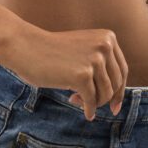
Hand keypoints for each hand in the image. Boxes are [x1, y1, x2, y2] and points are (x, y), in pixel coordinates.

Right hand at [4, 26, 128, 120]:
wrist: (24, 45)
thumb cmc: (50, 51)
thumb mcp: (83, 49)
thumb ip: (100, 63)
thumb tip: (115, 96)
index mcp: (108, 38)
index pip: (122, 70)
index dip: (120, 91)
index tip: (115, 107)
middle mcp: (105, 46)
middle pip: (115, 84)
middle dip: (102, 98)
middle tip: (85, 101)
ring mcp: (94, 60)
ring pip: (105, 94)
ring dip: (92, 102)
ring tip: (75, 98)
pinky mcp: (82, 75)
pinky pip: (92, 101)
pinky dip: (88, 109)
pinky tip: (82, 110)